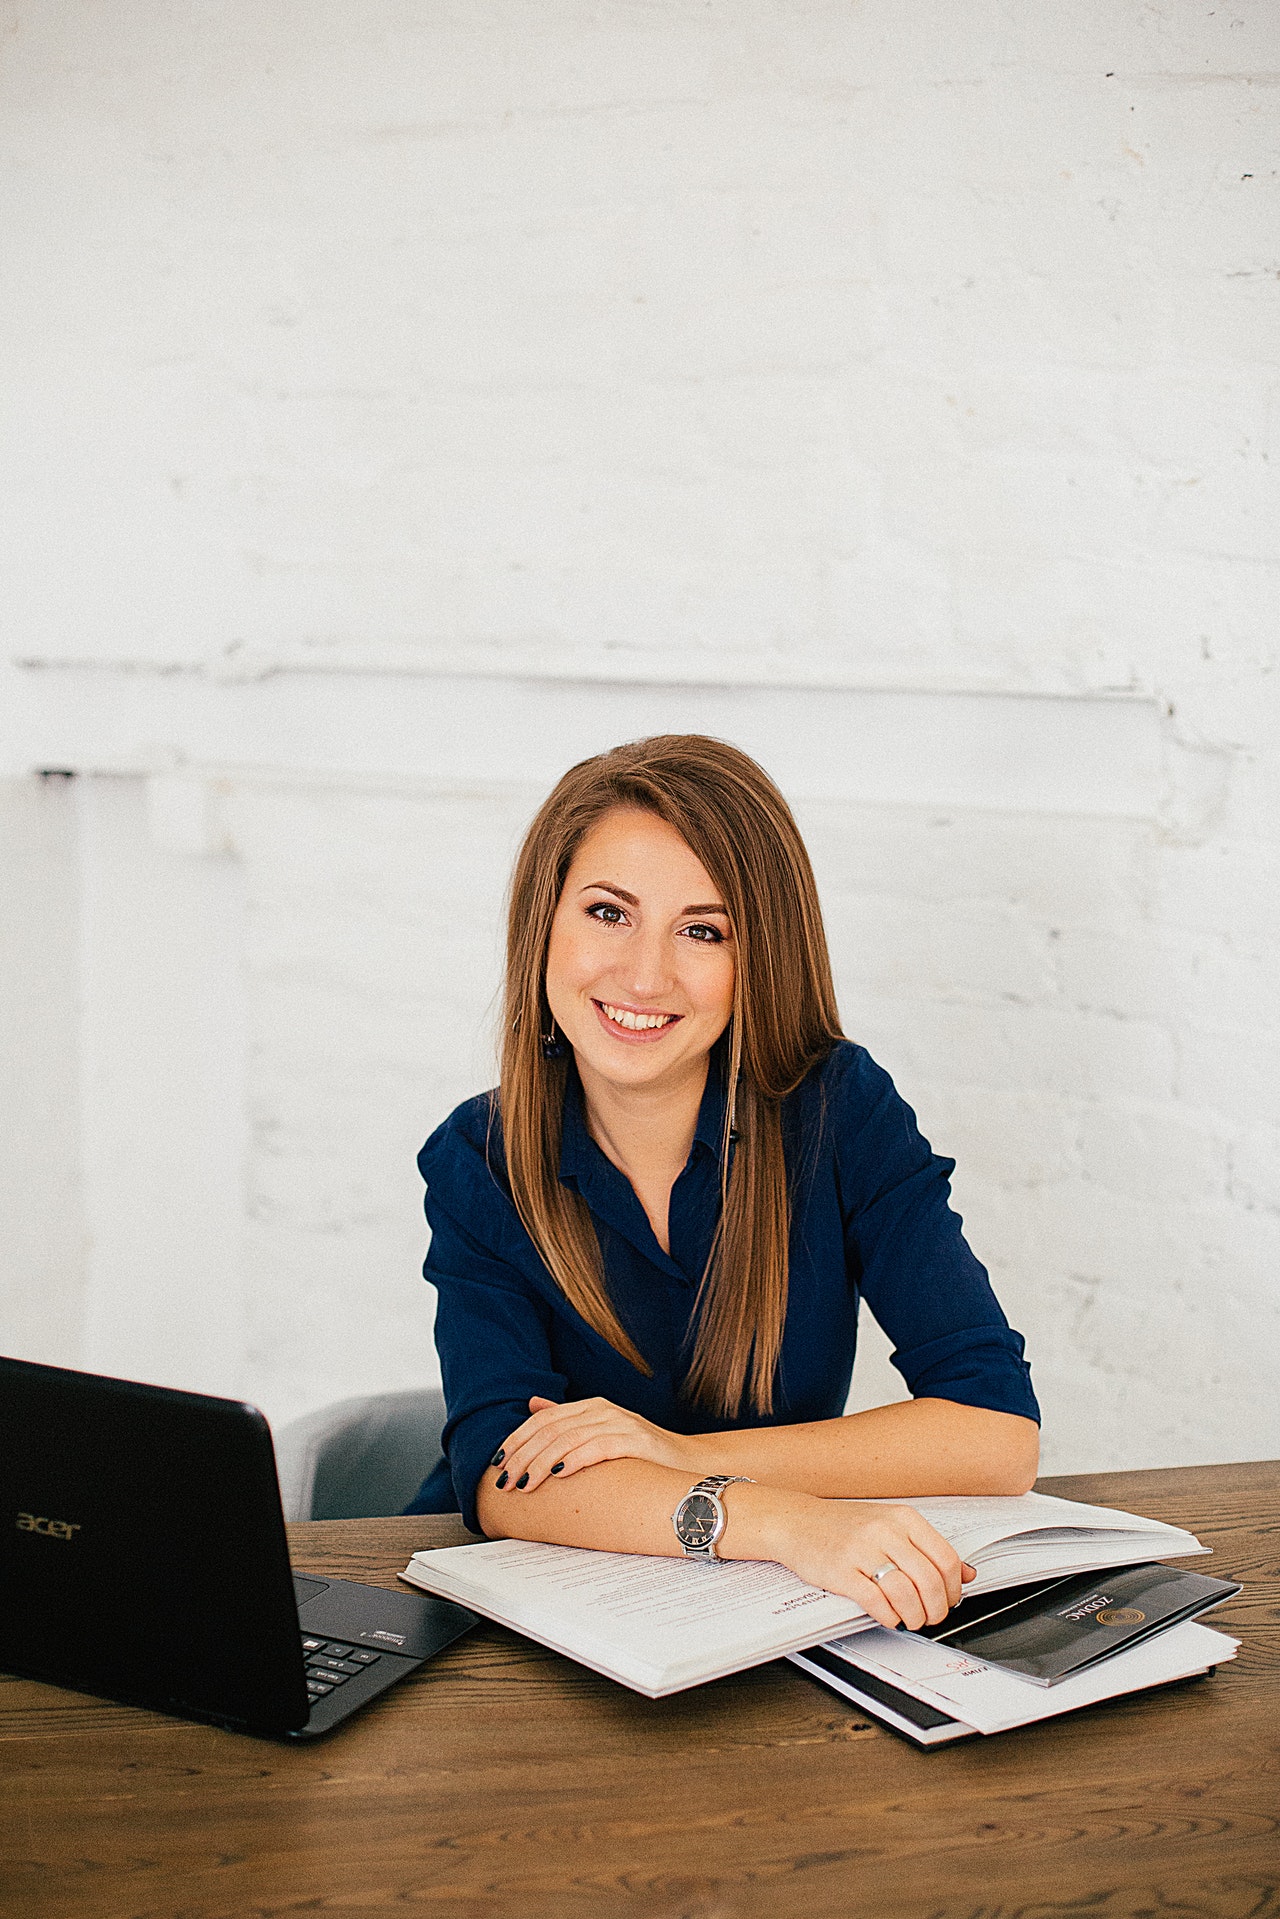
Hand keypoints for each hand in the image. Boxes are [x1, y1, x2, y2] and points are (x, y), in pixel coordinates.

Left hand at [491, 1396, 702, 1492]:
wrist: (687, 1464)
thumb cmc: (640, 1454)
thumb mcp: (600, 1432)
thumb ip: (567, 1418)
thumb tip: (532, 1404)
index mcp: (591, 1407)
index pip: (543, 1419)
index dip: (517, 1439)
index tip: (497, 1462)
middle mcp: (603, 1410)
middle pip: (551, 1429)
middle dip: (523, 1455)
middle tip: (504, 1480)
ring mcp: (620, 1422)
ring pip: (569, 1438)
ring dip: (542, 1462)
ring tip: (524, 1483)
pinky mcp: (636, 1440)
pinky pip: (598, 1446)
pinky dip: (575, 1458)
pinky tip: (559, 1474)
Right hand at [758, 1495, 976, 1630]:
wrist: (798, 1521)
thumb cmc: (845, 1526)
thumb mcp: (891, 1525)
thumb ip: (928, 1548)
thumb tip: (967, 1574)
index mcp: (903, 1518)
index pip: (946, 1558)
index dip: (953, 1588)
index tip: (949, 1599)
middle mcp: (885, 1531)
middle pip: (930, 1580)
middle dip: (937, 1608)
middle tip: (931, 1617)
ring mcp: (862, 1550)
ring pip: (907, 1594)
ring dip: (915, 1617)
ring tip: (911, 1620)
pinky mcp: (841, 1572)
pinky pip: (877, 1602)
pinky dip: (889, 1616)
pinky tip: (889, 1616)